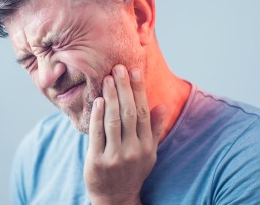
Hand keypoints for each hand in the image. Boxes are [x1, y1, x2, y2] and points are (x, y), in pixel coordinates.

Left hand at [84, 64, 165, 204]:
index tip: (135, 71)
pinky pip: (97, 134)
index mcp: (147, 146)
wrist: (116, 198)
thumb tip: (162, 105)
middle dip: (124, 88)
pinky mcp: (97, 161)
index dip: (139, 90)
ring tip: (107, 79)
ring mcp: (115, 156)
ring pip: (114, 121)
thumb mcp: (149, 153)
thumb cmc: (133, 171)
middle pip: (129, 113)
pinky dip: (97, 116)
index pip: (144, 112)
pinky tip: (98, 100)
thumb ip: (155, 129)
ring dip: (111, 97)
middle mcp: (134, 150)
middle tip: (118, 68)